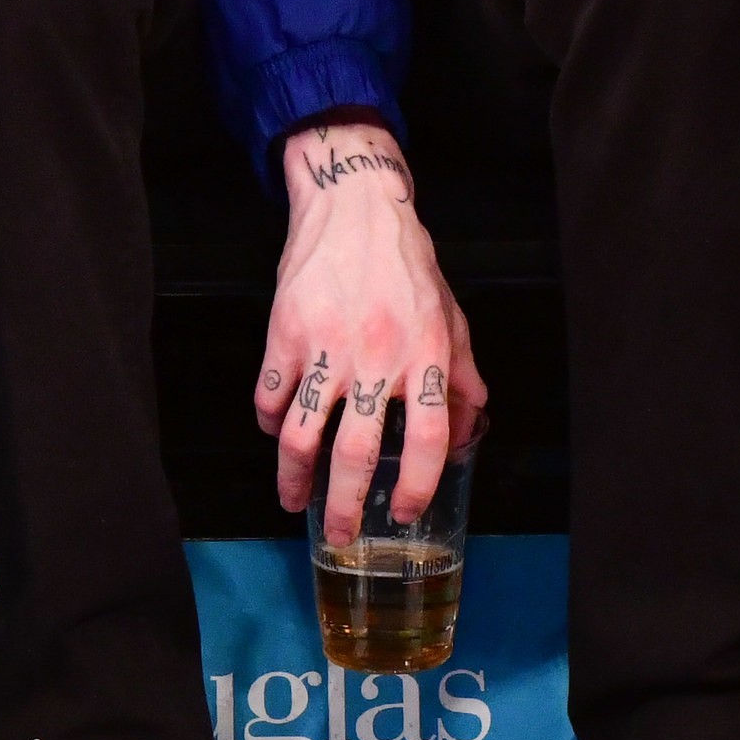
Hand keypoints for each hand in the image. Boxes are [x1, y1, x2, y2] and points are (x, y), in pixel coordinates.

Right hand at [255, 117, 487, 544]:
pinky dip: (268, 423)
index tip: (406, 512)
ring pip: (300, 435)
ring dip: (293, 477)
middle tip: (339, 534)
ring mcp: (325, 346)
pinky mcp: (284, 332)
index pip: (429, 440)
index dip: (419, 486)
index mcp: (425, 355)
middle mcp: (376, 357)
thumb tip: (471, 433)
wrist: (355, 205)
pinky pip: (268, 396)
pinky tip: (276, 432)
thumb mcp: (450, 317)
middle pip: (356, 453)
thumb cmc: (407, 264)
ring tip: (294, 499)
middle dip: (345, 505)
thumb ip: (464, 377)